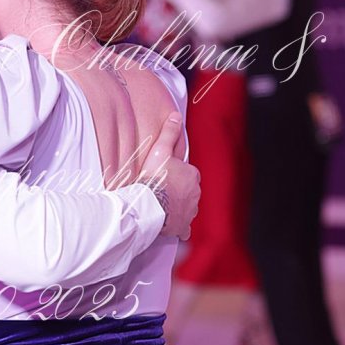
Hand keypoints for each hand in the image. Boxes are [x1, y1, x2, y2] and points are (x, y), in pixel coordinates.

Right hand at [136, 112, 199, 239]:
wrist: (148, 205)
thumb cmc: (154, 178)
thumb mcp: (160, 150)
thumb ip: (169, 134)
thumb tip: (176, 116)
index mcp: (192, 175)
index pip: (188, 173)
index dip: (176, 173)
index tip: (164, 175)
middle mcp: (195, 194)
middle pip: (188, 190)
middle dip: (178, 191)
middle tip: (161, 190)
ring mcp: (190, 211)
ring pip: (187, 207)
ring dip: (178, 207)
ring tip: (162, 206)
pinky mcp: (183, 226)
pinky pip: (183, 228)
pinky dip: (179, 226)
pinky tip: (171, 226)